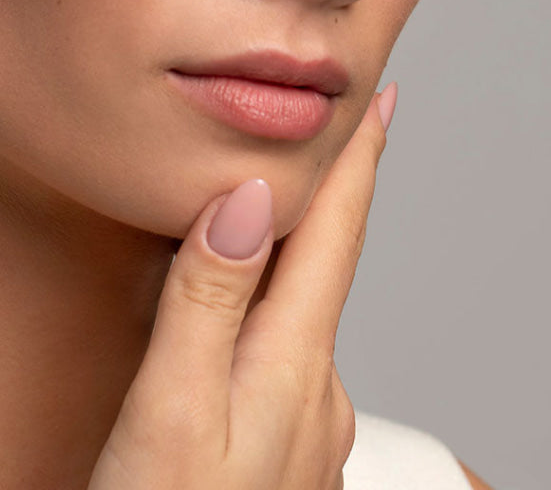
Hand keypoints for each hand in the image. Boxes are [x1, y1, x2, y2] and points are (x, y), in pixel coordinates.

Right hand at [88, 85, 396, 489]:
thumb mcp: (168, 409)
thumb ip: (207, 301)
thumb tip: (253, 199)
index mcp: (292, 365)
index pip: (336, 237)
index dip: (358, 163)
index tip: (382, 101)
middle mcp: (315, 391)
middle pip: (322, 268)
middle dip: (324, 200)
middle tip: (321, 138)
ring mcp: (304, 427)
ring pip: (297, 314)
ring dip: (289, 260)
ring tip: (265, 218)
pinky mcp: (280, 451)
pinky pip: (281, 355)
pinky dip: (266, 315)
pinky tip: (236, 322)